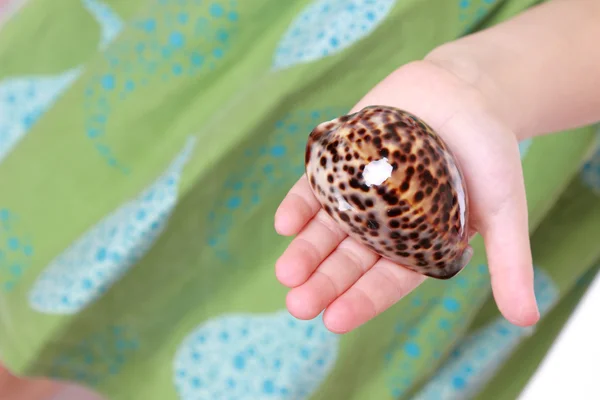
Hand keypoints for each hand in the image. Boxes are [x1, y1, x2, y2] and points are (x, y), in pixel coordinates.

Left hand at [274, 60, 539, 332]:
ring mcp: (359, 194)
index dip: (362, 300)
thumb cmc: (490, 152)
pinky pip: (315, 187)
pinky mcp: (341, 163)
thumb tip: (526, 322)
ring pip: (327, 228)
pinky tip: (284, 223)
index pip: (387, 279)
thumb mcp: (504, 208)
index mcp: (418, 243)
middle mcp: (383, 224)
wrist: (467, 91)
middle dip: (325, 281)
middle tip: (299, 304)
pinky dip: (300, 203)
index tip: (334, 321)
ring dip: (305, 249)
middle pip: (350, 259)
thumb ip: (510, 262)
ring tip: (286, 273)